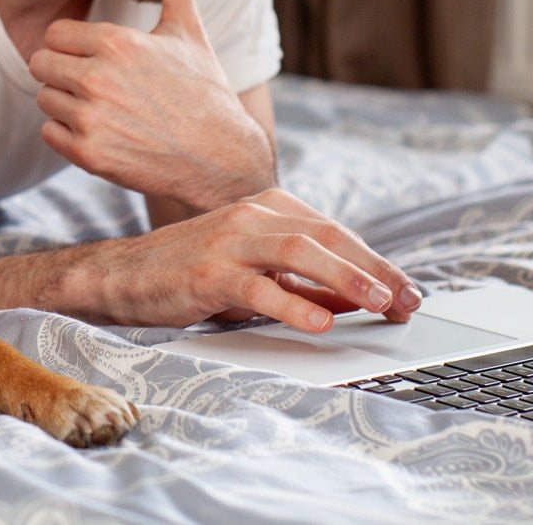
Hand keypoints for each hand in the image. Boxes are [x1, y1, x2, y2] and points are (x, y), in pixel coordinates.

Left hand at [31, 0, 268, 209]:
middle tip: (96, 84)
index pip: (54, 34)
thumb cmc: (204, 89)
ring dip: (66, 104)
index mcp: (117, 43)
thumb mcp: (188, 31)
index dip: (72, 45)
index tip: (96, 57)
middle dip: (63, 72)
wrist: (222, 158)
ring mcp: (91, 119)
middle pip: (40, 64)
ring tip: (105, 108)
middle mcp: (98, 78)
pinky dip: (69, 135)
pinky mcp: (89, 155)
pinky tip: (104, 133)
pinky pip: (48, 133)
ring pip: (44, 99)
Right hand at [63, 188, 423, 328]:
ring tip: (379, 301)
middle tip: (408, 300)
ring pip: (300, 251)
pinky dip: (294, 303)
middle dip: (375, 269)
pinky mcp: (208, 273)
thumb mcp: (255, 274)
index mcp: (267, 210)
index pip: (335, 232)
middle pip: (328, 236)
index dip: (378, 261)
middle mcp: (253, 218)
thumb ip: (303, 282)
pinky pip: (258, 287)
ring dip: (346, 276)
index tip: (410, 292)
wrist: (123, 276)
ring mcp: (230, 242)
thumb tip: (357, 301)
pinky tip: (320, 322)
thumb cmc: (190, 274)